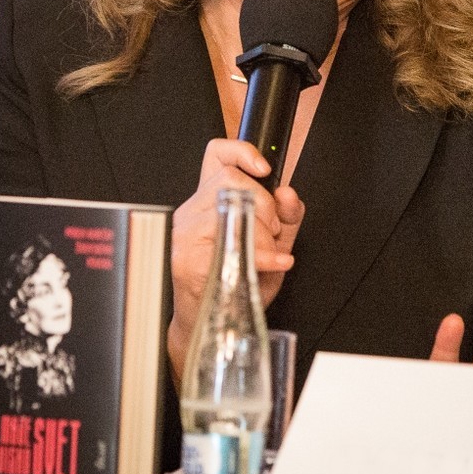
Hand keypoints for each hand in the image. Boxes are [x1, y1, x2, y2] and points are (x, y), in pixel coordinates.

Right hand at [168, 138, 303, 384]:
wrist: (213, 322)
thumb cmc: (236, 281)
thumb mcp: (271, 244)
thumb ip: (286, 217)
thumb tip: (287, 194)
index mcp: (209, 201)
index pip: (216, 156)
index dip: (241, 151)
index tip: (264, 169)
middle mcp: (191, 212)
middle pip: (232, 179)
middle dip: (265, 206)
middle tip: (273, 233)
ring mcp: (185, 235)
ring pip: (233, 209)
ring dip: (263, 235)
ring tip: (268, 254)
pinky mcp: (188, 260)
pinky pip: (233, 246)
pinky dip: (263, 256)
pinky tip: (274, 265)